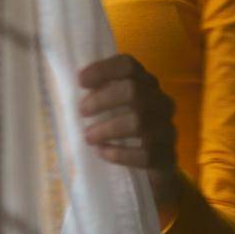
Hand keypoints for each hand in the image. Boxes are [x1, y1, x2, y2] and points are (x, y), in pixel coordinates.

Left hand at [77, 54, 181, 213]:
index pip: (128, 65)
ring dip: (107, 128)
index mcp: (146, 84)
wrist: (154, 168)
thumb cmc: (126, 131)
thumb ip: (99, 95)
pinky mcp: (167, 157)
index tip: (80, 81)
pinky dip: (119, 153)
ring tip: (88, 137)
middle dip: (103, 100)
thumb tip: (67, 90)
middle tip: (81, 111)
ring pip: (139, 122)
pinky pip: (145, 153)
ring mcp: (167, 129)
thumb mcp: (114, 109)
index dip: (103, 69)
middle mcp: (160, 102)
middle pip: (134, 91)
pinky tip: (103, 153)